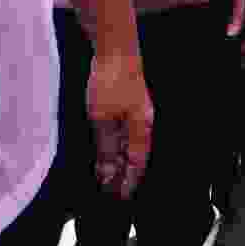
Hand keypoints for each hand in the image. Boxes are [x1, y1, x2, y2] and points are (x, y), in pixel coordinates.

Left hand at [86, 46, 152, 198]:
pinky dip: (112, 142)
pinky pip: (121, 129)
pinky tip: (103, 146)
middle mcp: (142, 121)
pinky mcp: (126, 100)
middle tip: (109, 190)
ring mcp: (135, 110)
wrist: (114, 49)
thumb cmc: (111, 81)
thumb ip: (105, 147)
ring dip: (116, 158)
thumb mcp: (102, 119)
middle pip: (134, 154)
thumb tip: (107, 172)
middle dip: (122, 173)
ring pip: (127, 142)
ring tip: (103, 173)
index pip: (137, 163)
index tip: (120, 197)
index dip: (129, 181)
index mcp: (142, 128)